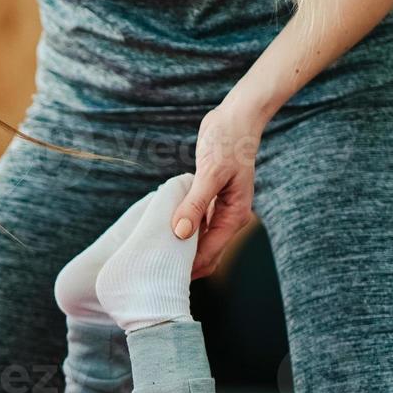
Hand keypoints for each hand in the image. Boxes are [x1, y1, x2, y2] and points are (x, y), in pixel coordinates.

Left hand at [173, 98, 266, 278]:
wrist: (236, 118)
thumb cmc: (228, 143)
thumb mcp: (211, 173)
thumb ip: (195, 204)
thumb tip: (180, 233)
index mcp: (235, 215)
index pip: (211, 253)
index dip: (190, 266)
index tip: (166, 273)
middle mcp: (229, 216)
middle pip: (207, 253)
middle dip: (186, 264)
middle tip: (157, 270)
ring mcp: (219, 209)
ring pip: (200, 239)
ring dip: (183, 247)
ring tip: (157, 254)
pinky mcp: (209, 198)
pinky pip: (195, 222)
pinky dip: (182, 228)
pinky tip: (163, 230)